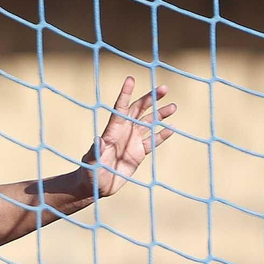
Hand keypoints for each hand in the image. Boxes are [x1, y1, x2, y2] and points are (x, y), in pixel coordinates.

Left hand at [81, 76, 175, 197]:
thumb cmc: (90, 171)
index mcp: (113, 130)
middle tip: (164, 88)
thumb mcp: (91, 161)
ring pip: (148, 123)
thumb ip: (95, 150)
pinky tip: (171, 128)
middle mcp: (124, 132)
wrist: (96, 185)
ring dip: (160, 114)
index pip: (121, 108)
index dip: (126, 94)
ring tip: (173, 107)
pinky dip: (162, 135)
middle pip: (139, 110)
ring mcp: (132, 141)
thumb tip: (98, 139)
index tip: (131, 79)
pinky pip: (152, 142)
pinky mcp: (138, 153)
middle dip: (151, 99)